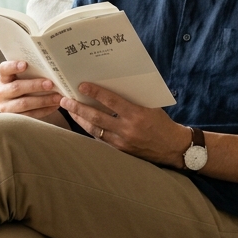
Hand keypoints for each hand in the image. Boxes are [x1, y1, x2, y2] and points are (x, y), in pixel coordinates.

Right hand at [0, 60, 63, 120]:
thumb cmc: (28, 85)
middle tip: (50, 84)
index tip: (25, 64)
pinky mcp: (14, 119)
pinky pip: (30, 115)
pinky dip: (44, 110)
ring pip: (24, 103)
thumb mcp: (26, 78)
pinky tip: (55, 106)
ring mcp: (6, 107)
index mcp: (4, 77)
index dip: (13, 66)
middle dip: (35, 85)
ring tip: (57, 98)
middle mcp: (2, 92)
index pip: (4, 69)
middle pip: (16, 87)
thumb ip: (33, 72)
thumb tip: (50, 68)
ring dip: (43, 100)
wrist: (26, 105)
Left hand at [60, 83, 189, 167]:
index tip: (81, 86)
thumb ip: (132, 99)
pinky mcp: (120, 151)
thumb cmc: (162, 122)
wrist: (172, 147)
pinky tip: (82, 123)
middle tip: (65, 100)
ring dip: (80, 119)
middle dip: (78, 108)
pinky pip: (101, 139)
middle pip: (97, 117)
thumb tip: (111, 87)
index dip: (95, 93)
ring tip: (69, 110)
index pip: (111, 101)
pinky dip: (90, 130)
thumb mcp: (150, 106)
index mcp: (137, 114)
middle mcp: (128, 129)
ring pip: (95, 129)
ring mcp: (122, 142)